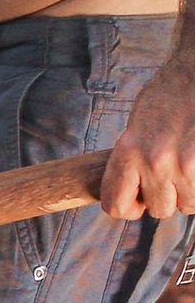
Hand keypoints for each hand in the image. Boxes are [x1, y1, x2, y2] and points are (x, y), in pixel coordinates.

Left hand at [103, 60, 194, 219]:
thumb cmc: (170, 92)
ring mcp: (186, 163)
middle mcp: (155, 161)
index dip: (128, 207)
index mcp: (128, 152)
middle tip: (171, 174)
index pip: (115, 206)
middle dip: (165, 196)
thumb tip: (131, 192)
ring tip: (189, 166)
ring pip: (186, 204)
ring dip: (188, 191)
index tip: (138, 199)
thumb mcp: (137, 125)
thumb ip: (131, 160)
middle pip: (158, 209)